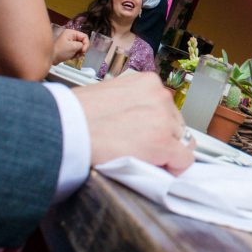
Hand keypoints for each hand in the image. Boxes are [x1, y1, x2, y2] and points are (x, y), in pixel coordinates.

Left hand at [52, 29, 87, 63]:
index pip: (84, 36)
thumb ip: (82, 45)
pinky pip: (76, 50)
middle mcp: (71, 36)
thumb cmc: (61, 51)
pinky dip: (76, 54)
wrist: (51, 58)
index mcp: (71, 33)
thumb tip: (84, 47)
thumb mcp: (73, 47)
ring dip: (79, 53)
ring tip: (75, 57)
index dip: (86, 44)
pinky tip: (72, 57)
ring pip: (80, 47)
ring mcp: (69, 42)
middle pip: (83, 42)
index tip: (83, 51)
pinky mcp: (68, 48)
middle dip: (82, 49)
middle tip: (80, 55)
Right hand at [74, 72, 194, 171]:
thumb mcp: (110, 94)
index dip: (157, 125)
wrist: (67, 128)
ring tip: (142, 157)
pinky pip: (183, 160)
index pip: (167, 108)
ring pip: (181, 142)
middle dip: (163, 138)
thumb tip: (135, 118)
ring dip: (166, 152)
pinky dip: (174, 168)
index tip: (147, 134)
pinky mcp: (163, 143)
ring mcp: (164, 119)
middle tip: (141, 149)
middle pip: (176, 124)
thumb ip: (130, 103)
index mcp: (147, 82)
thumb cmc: (76, 114)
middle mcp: (160, 96)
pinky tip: (155, 168)